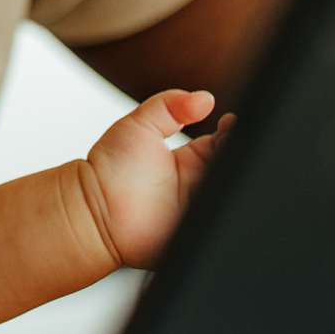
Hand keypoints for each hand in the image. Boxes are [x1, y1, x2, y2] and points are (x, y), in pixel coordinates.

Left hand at [87, 89, 232, 267]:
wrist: (93, 209)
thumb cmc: (111, 168)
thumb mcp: (139, 124)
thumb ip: (169, 105)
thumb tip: (205, 97)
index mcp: (193, 158)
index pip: (227, 142)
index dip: (235, 132)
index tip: (233, 123)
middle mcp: (202, 184)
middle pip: (236, 168)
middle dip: (241, 156)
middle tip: (234, 146)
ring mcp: (202, 212)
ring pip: (234, 198)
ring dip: (236, 185)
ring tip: (228, 171)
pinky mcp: (199, 236)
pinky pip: (223, 227)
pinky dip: (228, 217)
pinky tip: (222, 203)